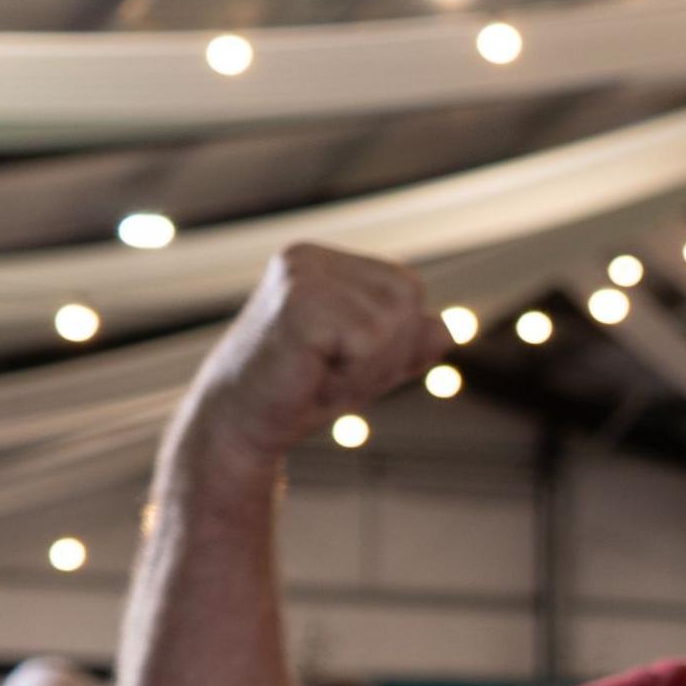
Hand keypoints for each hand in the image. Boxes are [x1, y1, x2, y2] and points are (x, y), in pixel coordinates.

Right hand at [175, 243, 447, 483]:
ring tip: (321, 375)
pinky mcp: (298, 304)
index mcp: (323, 261)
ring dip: (368, 368)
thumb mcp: (364, 366)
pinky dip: (353, 375)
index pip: (406, 288)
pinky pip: (369, 341)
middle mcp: (310, 257)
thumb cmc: (299, 395)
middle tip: (333, 373)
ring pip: (393, 321)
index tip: (345, 361)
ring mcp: (302, 275)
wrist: (238, 427)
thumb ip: (405, 345)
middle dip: (388, 352)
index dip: (397, 339)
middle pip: (408, 297)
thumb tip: (447, 328)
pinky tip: (312, 379)